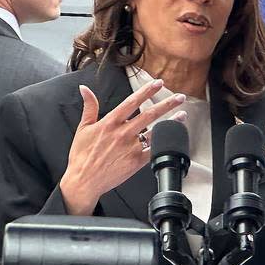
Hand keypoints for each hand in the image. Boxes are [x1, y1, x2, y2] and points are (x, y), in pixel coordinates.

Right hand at [59, 79, 185, 214]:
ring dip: (171, 122)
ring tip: (182, 114)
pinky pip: (154, 150)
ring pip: (155, 131)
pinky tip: (173, 137)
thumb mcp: (83, 128)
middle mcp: (122, 133)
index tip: (158, 83)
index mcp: (110, 123)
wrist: (83, 181)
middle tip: (180, 97)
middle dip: (166, 104)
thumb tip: (84, 89)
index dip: (147, 91)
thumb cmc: (81, 156)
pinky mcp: (136, 162)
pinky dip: (165, 143)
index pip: (132, 102)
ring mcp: (131, 148)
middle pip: (149, 115)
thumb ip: (89, 107)